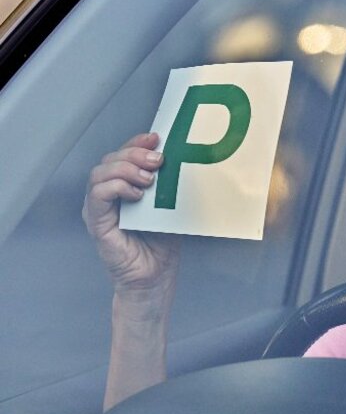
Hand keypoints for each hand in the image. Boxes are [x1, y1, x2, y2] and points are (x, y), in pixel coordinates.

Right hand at [83, 132, 179, 292]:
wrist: (156, 276)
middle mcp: (106, 194)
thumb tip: (180, 157)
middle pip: (110, 159)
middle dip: (135, 153)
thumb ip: (169, 182)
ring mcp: (98, 209)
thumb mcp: (169, 204)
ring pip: (100, 173)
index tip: (156, 138)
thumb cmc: (162, 242)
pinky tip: (137, 194)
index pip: (122, 154)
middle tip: (158, 160)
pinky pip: (98, 195)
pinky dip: (117, 187)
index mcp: (123, 186)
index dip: (137, 142)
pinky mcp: (96, 223)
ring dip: (126, 169)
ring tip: (149, 179)